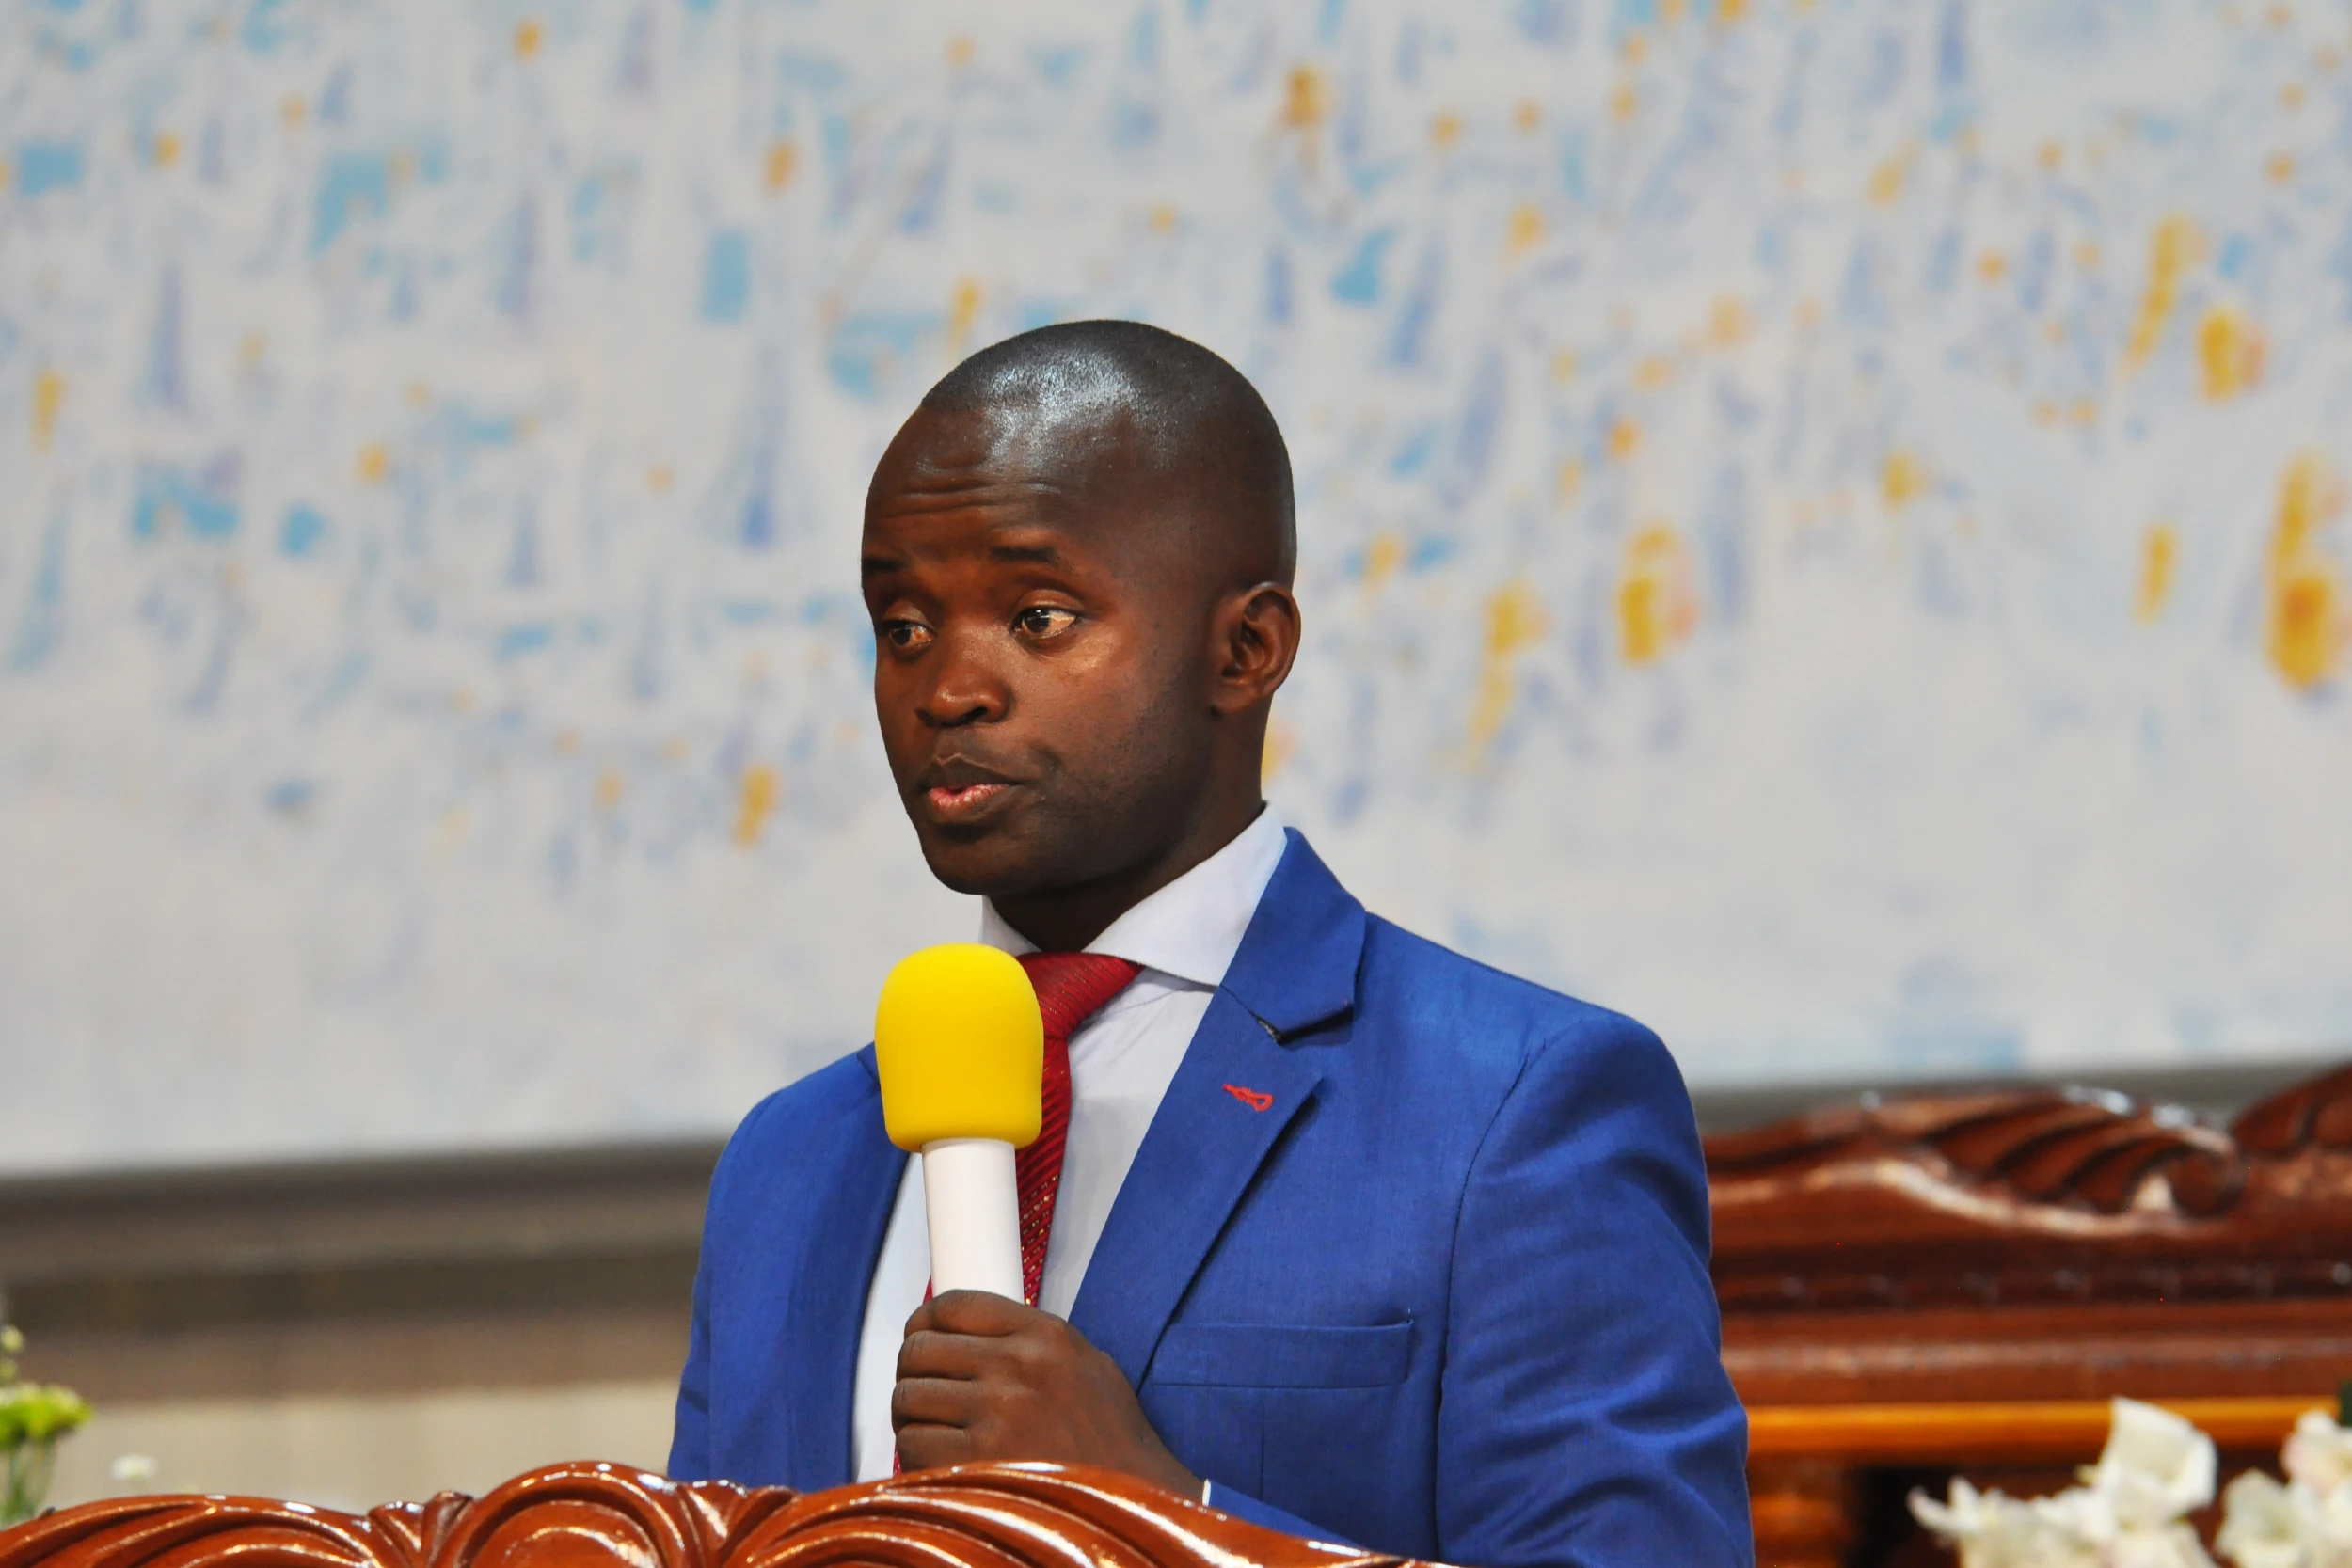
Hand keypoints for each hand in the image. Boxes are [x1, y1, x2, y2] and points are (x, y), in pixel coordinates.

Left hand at [892, 1289, 1200, 1497]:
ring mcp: (996, 1414)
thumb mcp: (1086, 1364)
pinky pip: (912, 1443)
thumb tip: (969, 1332)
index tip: (919, 1333)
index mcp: (1045, 1336)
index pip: (954, 1305)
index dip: (924, 1320)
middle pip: (920, 1349)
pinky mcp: (975, 1461)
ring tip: (931, 1426)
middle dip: (912, 1370)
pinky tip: (941, 1457)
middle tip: (923, 1388)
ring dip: (911, 1415)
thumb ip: (1032, 1340)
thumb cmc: (1110, 1441)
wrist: (1130, 1500)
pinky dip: (916, 1453)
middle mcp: (1019, 1366)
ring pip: (908, 1397)